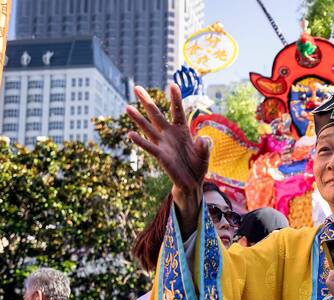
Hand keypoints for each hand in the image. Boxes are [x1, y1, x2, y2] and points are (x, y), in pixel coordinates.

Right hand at [126, 84, 209, 234]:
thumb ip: (205, 145)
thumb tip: (202, 138)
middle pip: (157, 114)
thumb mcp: (205, 153)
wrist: (192, 182)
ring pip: (148, 128)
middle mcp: (170, 134)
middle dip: (147, 101)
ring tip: (127, 107)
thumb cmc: (198, 165)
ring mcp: (163, 144)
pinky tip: (130, 134)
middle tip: (137, 87)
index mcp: (182, 130)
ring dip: (138, 118)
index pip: (178, 110)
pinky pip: (149, 147)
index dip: (175, 98)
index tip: (173, 83)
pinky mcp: (160, 155)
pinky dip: (140, 141)